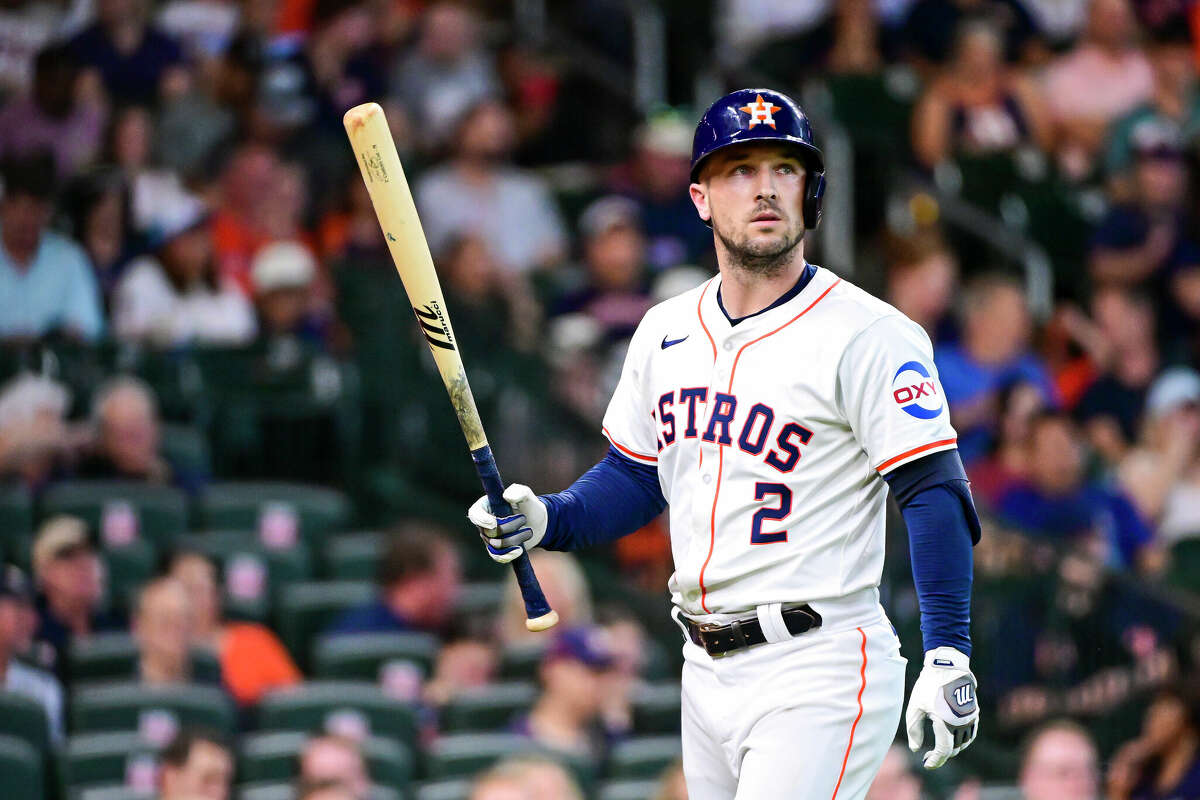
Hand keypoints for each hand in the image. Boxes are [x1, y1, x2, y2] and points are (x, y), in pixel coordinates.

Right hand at [467, 484, 547, 563]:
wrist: (538, 523)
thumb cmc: (529, 506)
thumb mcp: (527, 495)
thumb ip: (519, 491)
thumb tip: (506, 496)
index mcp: (486, 506)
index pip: (474, 514)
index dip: (481, 520)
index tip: (494, 522)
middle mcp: (484, 522)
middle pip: (489, 531)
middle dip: (510, 527)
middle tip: (523, 518)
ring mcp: (489, 537)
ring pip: (496, 545)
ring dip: (515, 539)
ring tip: (527, 531)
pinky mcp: (496, 549)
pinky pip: (497, 556)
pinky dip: (508, 554)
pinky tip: (519, 550)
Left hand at [906, 647, 979, 768]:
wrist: (947, 667)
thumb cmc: (928, 686)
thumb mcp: (916, 707)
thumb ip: (914, 729)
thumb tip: (916, 748)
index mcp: (946, 723)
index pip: (944, 751)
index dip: (936, 761)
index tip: (927, 764)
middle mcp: (961, 724)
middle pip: (954, 749)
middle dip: (941, 755)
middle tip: (928, 755)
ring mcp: (970, 718)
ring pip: (964, 743)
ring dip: (953, 748)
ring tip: (939, 748)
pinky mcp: (974, 712)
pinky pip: (971, 733)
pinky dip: (963, 740)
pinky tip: (953, 738)